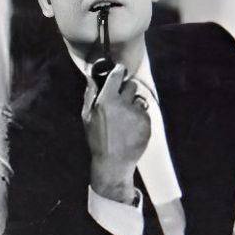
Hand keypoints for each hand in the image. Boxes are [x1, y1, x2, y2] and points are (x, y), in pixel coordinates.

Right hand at [83, 63, 150, 202]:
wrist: (113, 163)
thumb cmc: (97, 139)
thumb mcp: (87, 117)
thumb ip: (90, 94)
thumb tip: (91, 77)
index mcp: (107, 100)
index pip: (117, 75)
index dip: (119, 71)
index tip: (120, 71)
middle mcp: (124, 104)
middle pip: (131, 85)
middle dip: (126, 91)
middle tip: (120, 103)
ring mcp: (137, 113)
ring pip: (139, 100)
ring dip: (134, 105)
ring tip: (126, 120)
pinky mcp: (147, 122)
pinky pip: (145, 113)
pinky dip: (140, 118)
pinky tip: (131, 129)